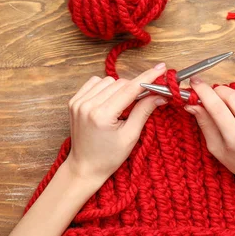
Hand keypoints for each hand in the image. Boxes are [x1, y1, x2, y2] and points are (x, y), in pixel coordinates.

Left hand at [65, 63, 167, 184]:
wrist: (85, 167)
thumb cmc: (108, 157)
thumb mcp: (130, 136)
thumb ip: (143, 111)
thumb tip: (160, 95)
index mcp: (102, 115)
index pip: (130, 88)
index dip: (147, 77)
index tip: (160, 68)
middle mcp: (87, 105)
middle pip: (119, 83)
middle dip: (134, 88)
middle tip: (144, 98)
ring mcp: (78, 102)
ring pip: (107, 80)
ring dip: (119, 88)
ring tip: (122, 106)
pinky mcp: (73, 101)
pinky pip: (94, 83)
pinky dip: (105, 88)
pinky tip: (109, 100)